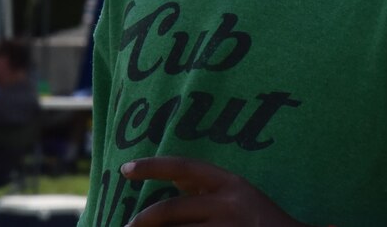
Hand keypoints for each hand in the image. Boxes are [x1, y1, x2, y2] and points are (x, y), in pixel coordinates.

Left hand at [122, 157, 309, 226]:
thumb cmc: (261, 219)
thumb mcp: (239, 194)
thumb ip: (207, 186)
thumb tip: (172, 176)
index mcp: (230, 183)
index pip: (185, 166)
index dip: (153, 166)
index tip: (125, 170)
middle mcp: (228, 204)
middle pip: (170, 210)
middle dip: (142, 220)